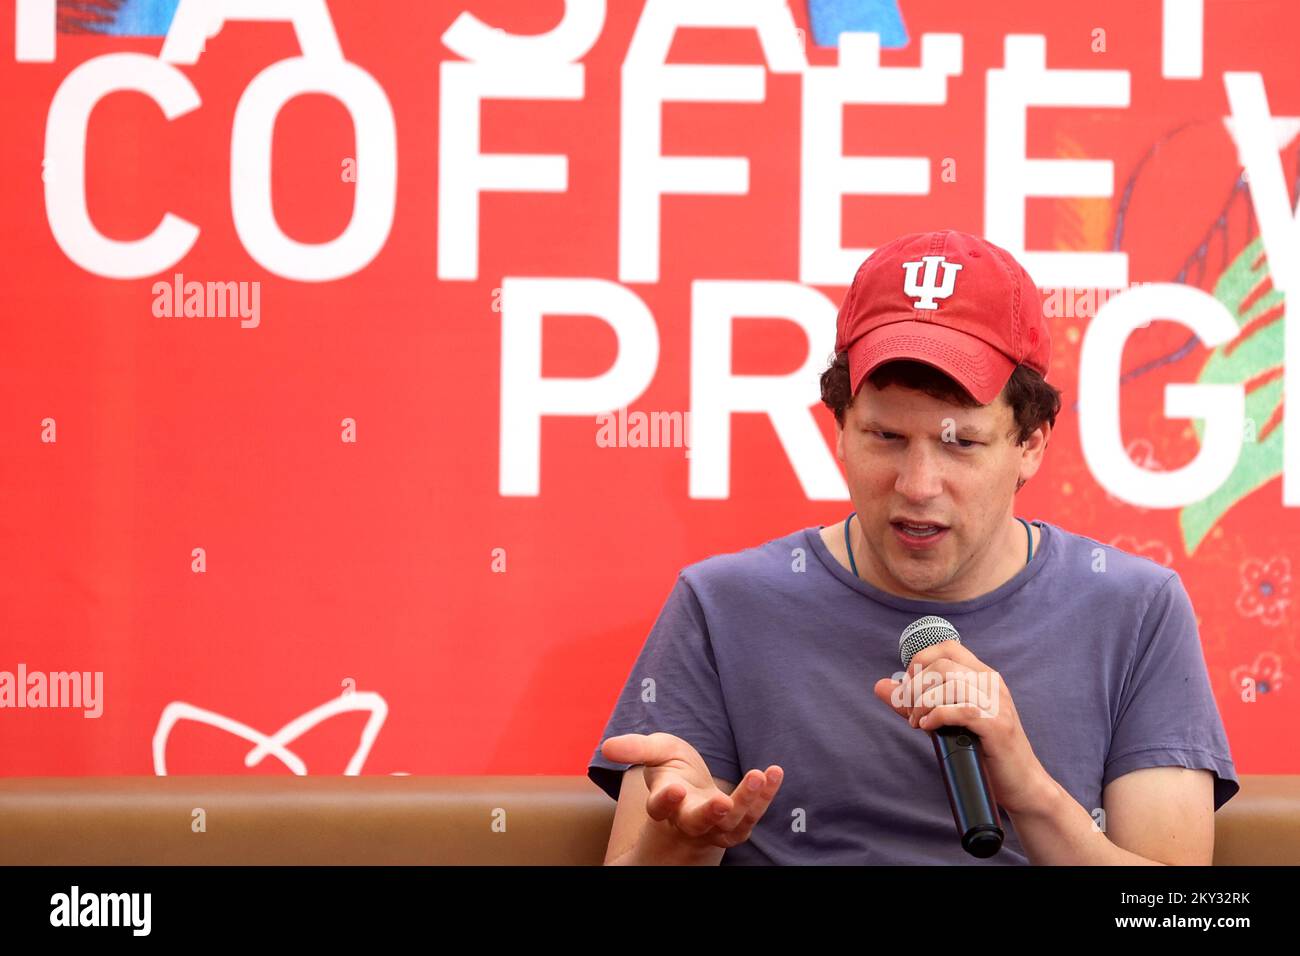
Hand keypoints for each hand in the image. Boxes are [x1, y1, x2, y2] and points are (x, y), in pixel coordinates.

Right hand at [600, 732, 783, 848]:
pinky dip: (765, 796)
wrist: (693, 789)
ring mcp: (715, 825)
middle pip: (697, 823)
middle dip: (708, 814)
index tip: (674, 788)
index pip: (659, 807)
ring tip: (758, 776)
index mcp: (663, 804)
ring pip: (731, 824)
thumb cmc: (671, 770)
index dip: (665, 800)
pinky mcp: (737, 822)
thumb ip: (635, 748)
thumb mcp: (654, 752)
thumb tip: (607, 747)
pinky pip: (753, 814)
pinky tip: (774, 773)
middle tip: (722, 804)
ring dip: (746, 802)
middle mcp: (688, 819)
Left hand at [871, 642, 1051, 815]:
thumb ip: (914, 702)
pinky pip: (962, 709)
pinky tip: (928, 727)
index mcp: (982, 676)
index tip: (910, 688)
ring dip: (923, 702)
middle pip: (942, 665)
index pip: (947, 647)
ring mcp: (997, 703)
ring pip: (950, 683)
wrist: (1020, 784)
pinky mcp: (997, 726)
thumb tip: (879, 686)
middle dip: (915, 687)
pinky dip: (938, 715)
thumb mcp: (945, 720)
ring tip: (917, 723)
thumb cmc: (981, 750)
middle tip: (909, 712)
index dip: (920, 662)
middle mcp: (992, 683)